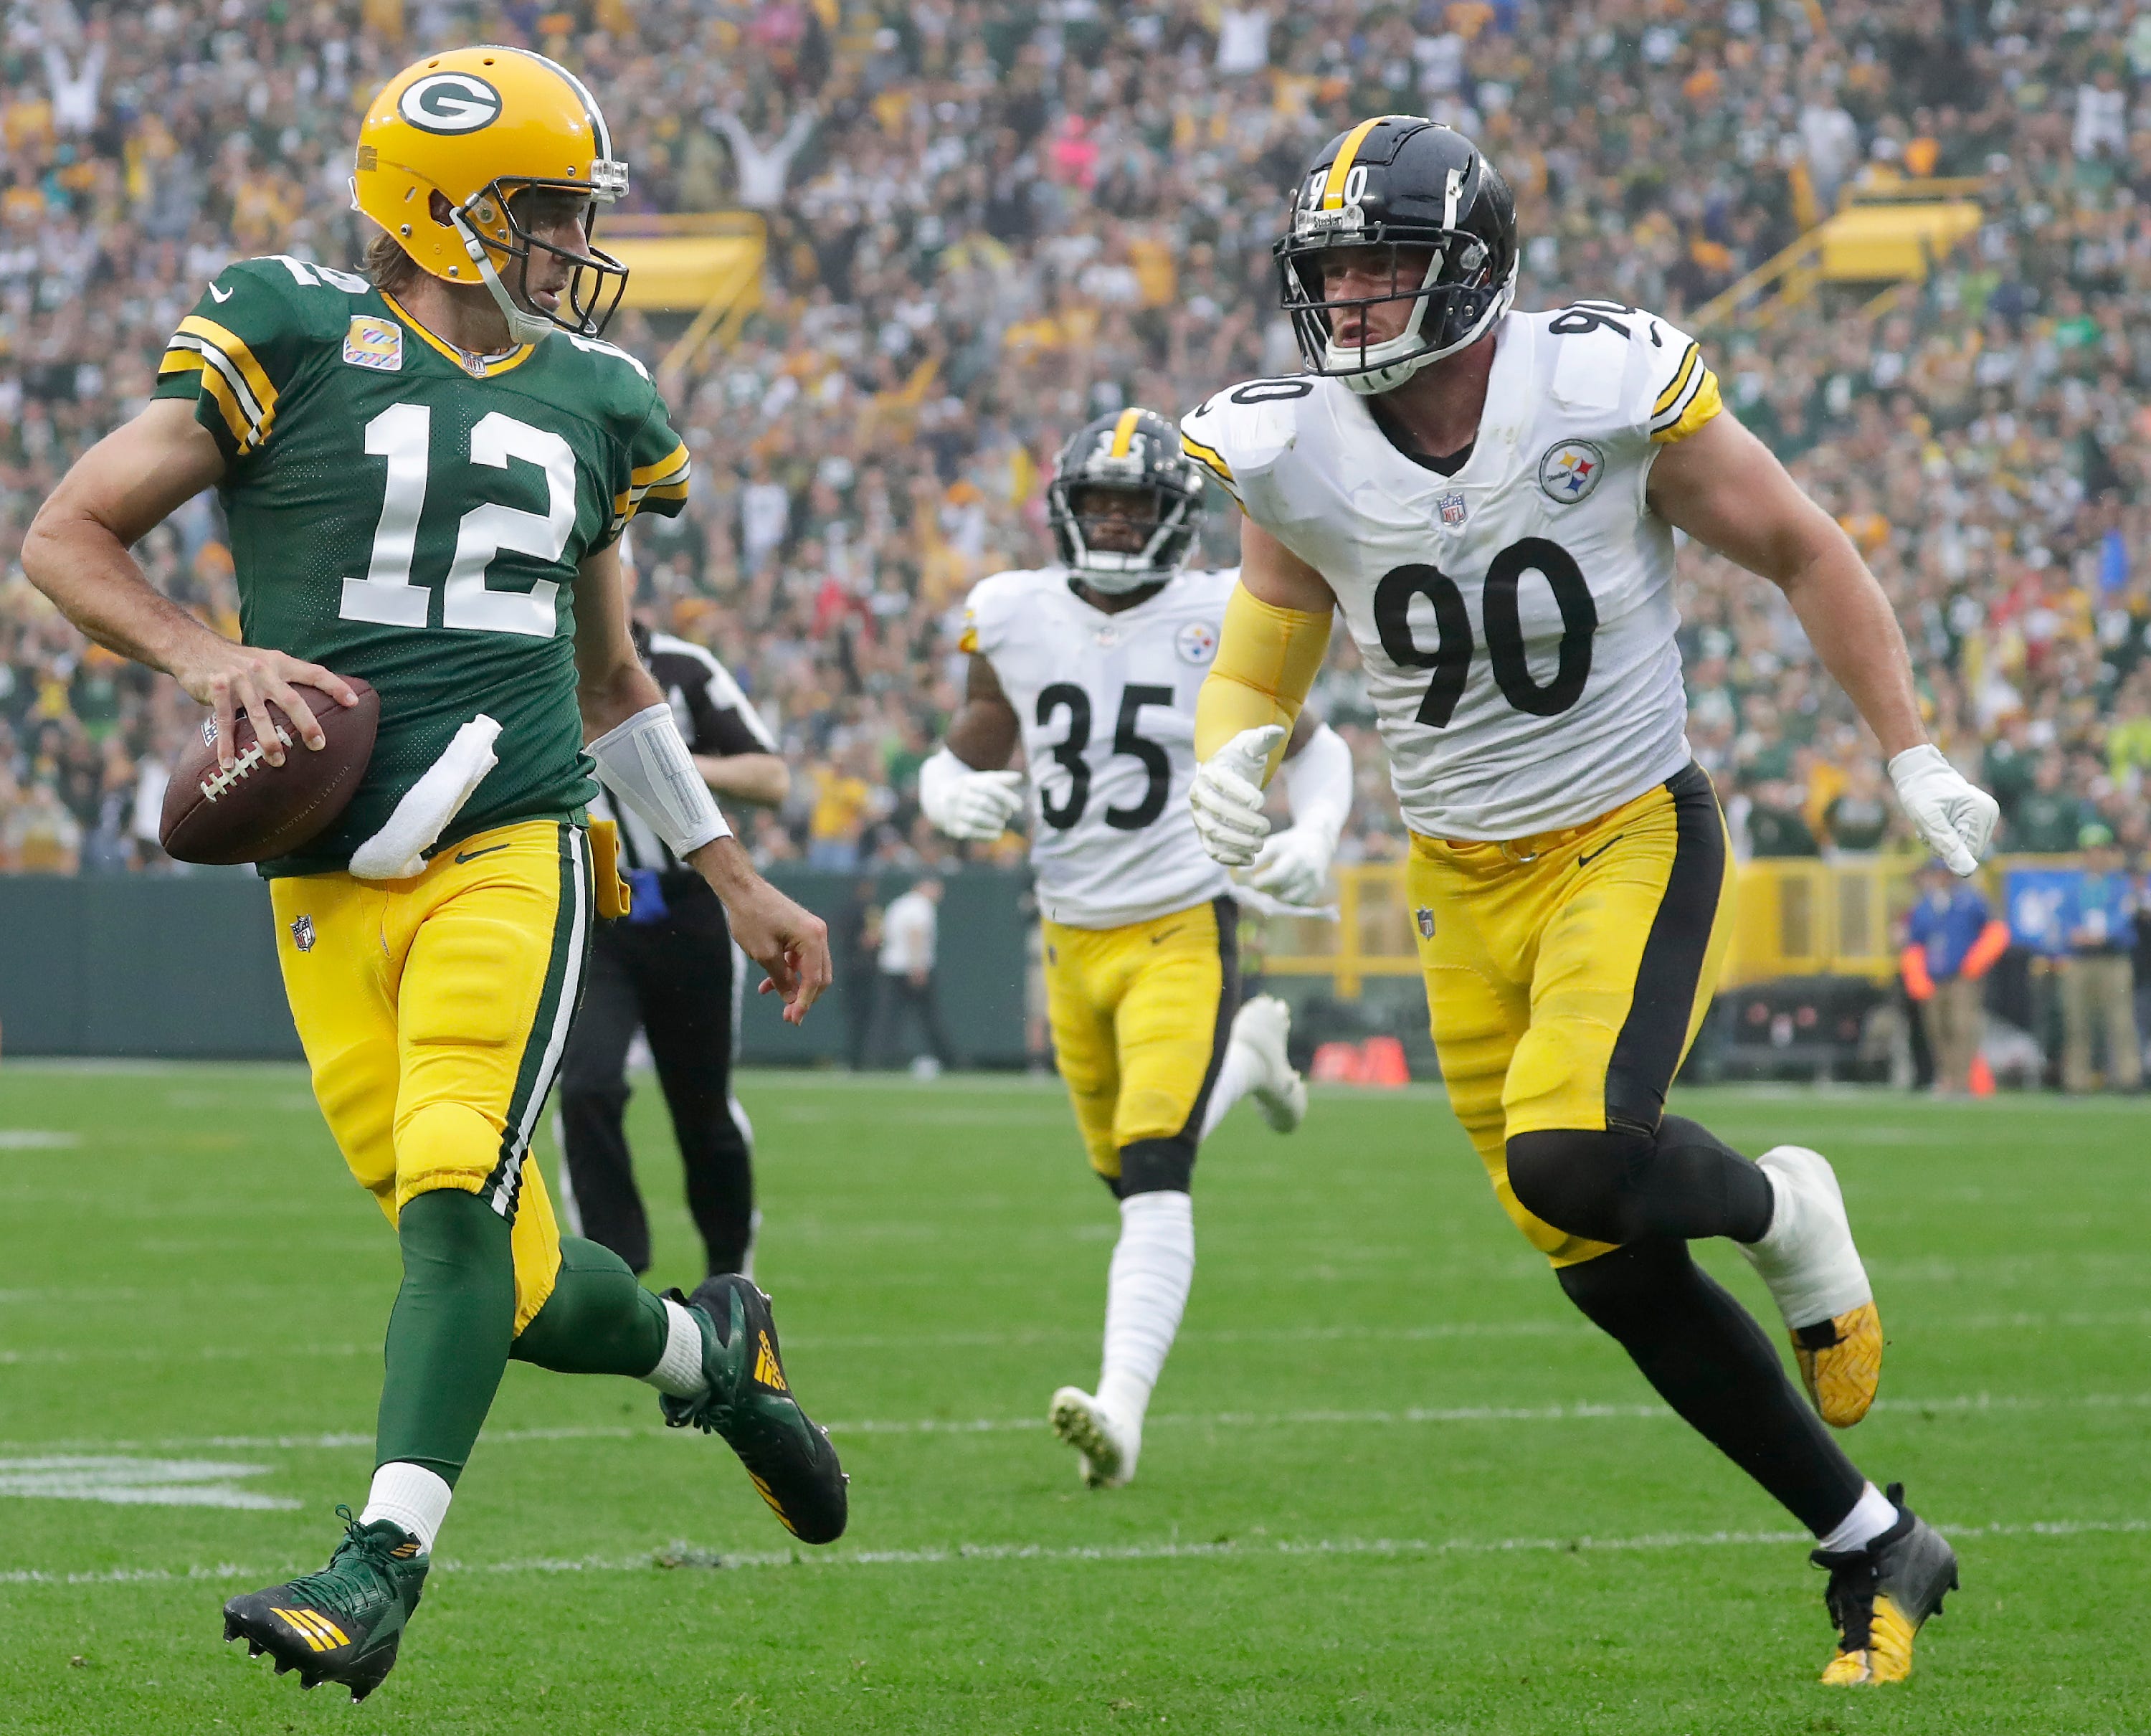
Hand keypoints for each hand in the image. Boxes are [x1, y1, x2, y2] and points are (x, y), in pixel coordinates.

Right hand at [167, 638, 358, 769]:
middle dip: (307, 723)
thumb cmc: (238, 662)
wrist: (193, 647)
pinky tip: (229, 765)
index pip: (314, 673)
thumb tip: (317, 702)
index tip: (354, 702)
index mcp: (280, 663)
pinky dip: (226, 746)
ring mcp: (240, 680)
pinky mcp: (216, 690)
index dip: (335, 686)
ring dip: (269, 740)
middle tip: (319, 745)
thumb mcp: (266, 661)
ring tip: (278, 761)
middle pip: (291, 699)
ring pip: (259, 715)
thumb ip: (287, 679)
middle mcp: (263, 670)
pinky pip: (224, 722)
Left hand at [695, 839, 831, 1023]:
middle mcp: (818, 933)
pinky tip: (767, 984)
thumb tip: (792, 1001)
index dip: (804, 1002)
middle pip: (819, 976)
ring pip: (809, 968)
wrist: (742, 889)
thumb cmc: (751, 918)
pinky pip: (800, 958)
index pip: (814, 979)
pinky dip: (788, 971)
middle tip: (788, 1016)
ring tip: (774, 999)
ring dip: (794, 985)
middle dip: (803, 997)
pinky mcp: (801, 930)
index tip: (792, 1019)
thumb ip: (781, 979)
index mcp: (813, 938)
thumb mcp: (764, 955)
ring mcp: (811, 931)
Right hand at [919, 752, 1024, 841]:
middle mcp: (957, 795)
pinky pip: (972, 832)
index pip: (989, 787)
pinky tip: (998, 834)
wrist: (940, 804)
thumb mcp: (982, 782)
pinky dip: (988, 834)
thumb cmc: (970, 792)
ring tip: (1001, 824)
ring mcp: (953, 812)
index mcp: (967, 781)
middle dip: (1000, 810)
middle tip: (1007, 815)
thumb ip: (1000, 779)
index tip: (1020, 807)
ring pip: (978, 817)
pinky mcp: (953, 828)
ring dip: (995, 822)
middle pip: (984, 802)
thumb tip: (1018, 777)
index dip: (1007, 797)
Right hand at [1189, 725, 1280, 866]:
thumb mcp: (1252, 745)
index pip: (1223, 783)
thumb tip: (1278, 733)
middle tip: (1266, 827)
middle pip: (1216, 812)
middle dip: (1242, 822)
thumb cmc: (1241, 759)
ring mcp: (1200, 816)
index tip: (1262, 802)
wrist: (1227, 776)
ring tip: (1260, 844)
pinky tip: (1249, 860)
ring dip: (1237, 842)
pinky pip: (1211, 850)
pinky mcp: (1204, 834)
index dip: (1241, 793)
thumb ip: (1264, 738)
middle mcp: (1200, 794)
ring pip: (1213, 834)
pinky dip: (1228, 858)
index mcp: (1211, 771)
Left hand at [1244, 824, 1332, 905]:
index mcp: (1297, 855)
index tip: (1247, 881)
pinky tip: (1281, 890)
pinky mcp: (1316, 889)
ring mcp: (1315, 880)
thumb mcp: (1275, 843)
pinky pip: (1297, 902)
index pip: (1277, 874)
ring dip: (1275, 895)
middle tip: (1253, 887)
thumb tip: (1239, 872)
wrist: (1318, 842)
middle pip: (1282, 887)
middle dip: (1265, 889)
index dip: (1260, 881)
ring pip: (1289, 897)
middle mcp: (1309, 869)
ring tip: (1268, 886)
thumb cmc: (1289, 843)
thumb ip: (1259, 857)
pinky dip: (1287, 900)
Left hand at [1888, 744, 1999, 877]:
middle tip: (1929, 826)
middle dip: (1945, 844)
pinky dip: (1948, 834)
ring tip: (1933, 821)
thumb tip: (1967, 872)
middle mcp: (1989, 812)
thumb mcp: (1927, 819)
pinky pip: (1965, 838)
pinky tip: (1939, 820)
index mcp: (1980, 811)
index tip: (1931, 831)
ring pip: (1965, 846)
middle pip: (1968, 850)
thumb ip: (1947, 844)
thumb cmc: (1920, 792)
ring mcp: (1987, 813)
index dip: (1945, 848)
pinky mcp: (1981, 816)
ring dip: (1944, 840)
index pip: (1968, 852)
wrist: (1919, 771)